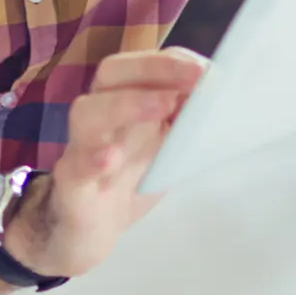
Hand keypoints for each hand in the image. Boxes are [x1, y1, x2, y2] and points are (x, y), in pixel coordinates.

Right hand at [3, 47, 205, 278]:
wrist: (91, 231)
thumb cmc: (130, 178)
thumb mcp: (166, 147)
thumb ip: (187, 123)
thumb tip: (224, 99)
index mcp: (123, 100)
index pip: (140, 65)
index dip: (170, 63)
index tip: (205, 71)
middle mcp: (100, 116)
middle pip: (110, 74)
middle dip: (152, 70)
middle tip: (193, 81)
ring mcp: (81, 149)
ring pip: (86, 114)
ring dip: (125, 105)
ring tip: (162, 107)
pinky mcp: (71, 187)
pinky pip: (74, 167)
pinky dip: (92, 160)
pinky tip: (110, 158)